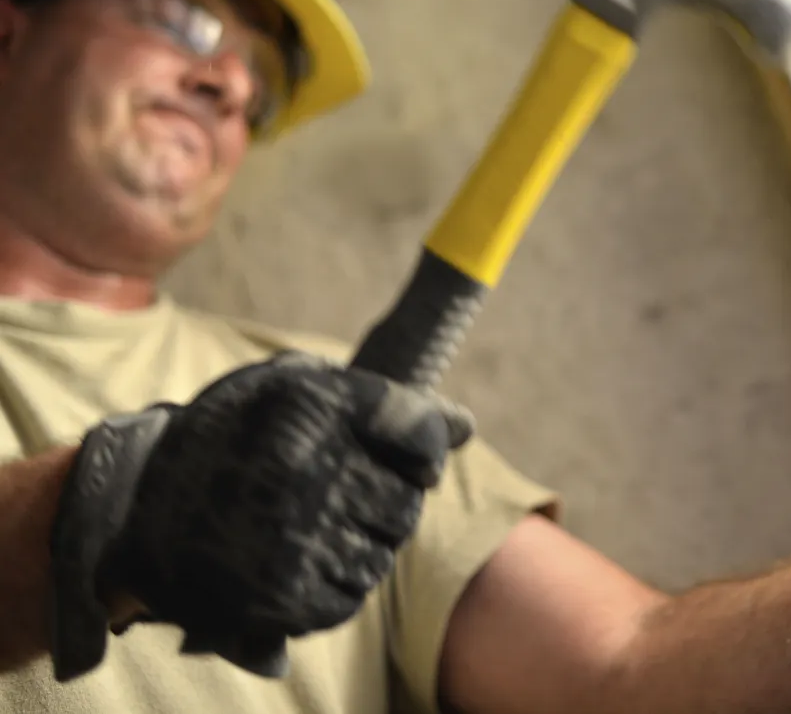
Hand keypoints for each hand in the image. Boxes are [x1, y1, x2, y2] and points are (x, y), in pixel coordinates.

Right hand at [47, 351, 472, 681]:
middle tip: (341, 497)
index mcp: (315, 402)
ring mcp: (295, 531)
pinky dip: (337, 583)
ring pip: (384, 551)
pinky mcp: (282, 590)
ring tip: (312, 527)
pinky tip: (300, 560)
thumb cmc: (232, 434)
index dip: (422, 452)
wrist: (135, 502)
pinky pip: (350, 593)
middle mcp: (307, 464)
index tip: (405, 461)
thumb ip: (384, 403)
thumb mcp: (296, 387)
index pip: (421, 432)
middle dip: (386, 502)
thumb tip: (465, 428)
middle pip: (406, 501)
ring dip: (362, 545)